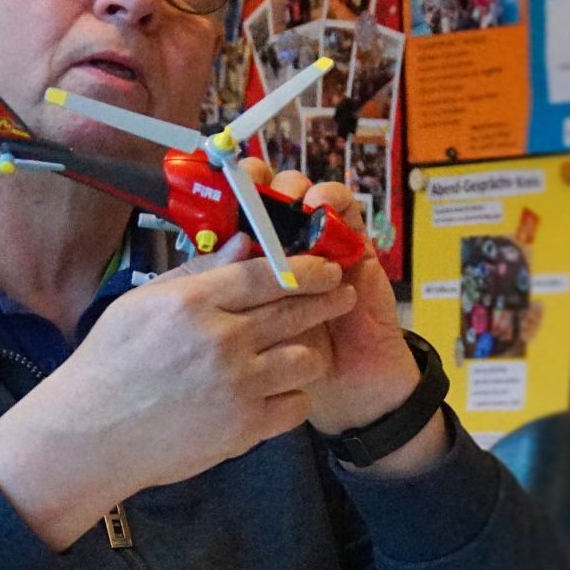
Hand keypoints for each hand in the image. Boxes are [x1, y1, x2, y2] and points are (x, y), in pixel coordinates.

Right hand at [0, 237, 356, 548]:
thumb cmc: (109, 365)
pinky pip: (296, 406)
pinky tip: (278, 394)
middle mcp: (222, 340)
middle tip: (342, 296)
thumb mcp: (141, 305)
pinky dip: (292, 398)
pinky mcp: (244, 428)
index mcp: (193, 302)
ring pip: (307, 359)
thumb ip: (197, 272)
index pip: (268, 274)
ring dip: (310, 353)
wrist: (90, 436)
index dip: (307, 268)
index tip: (327, 268)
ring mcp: (237, 386)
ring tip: (304, 353)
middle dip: (328, 300)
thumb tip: (242, 243)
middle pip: (296, 311)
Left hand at [240, 162, 445, 472]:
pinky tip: (319, 207)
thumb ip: (231, 294)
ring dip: (295, 188)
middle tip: (250, 180)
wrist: (348, 389)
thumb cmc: (287, 364)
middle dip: (259, 182)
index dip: (225, 193)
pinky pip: (346, 212)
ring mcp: (319, 246)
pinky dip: (333, 201)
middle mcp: (282, 249)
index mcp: (249, 264)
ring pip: (305, 195)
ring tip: (286, 196)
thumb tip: (226, 244)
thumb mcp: (246, 334)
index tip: (215, 183)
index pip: (233, 213)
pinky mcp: (354, 247)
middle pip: (268, 195)